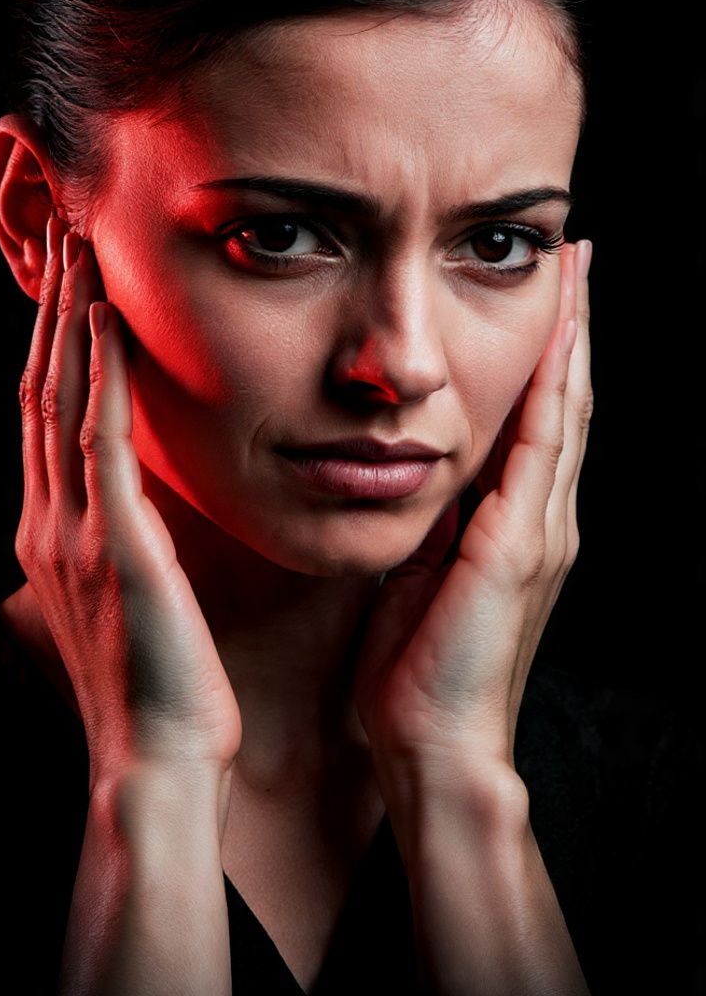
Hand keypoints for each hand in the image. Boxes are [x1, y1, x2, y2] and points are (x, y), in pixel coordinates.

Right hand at [15, 213, 242, 790]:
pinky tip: (106, 316)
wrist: (154, 764)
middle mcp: (49, 519)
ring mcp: (74, 529)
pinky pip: (101, 438)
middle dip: (50, 307)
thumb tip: (141, 497)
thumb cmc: (159, 689)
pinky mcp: (113, 543)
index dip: (52, 340)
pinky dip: (100, 371)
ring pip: (60, 396)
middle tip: (61, 232)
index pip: (45, 413)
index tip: (67, 278)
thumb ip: (122, 539)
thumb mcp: (127, 600)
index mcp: (53, 531)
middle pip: (40, 386)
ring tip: (79, 247)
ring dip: (68, 316)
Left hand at [353, 240, 591, 779]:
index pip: (538, 417)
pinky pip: (539, 452)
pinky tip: (556, 345)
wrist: (434, 742)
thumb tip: (417, 467)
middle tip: (577, 253)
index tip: (549, 291)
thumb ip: (435, 517)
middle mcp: (542, 518)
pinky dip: (551, 392)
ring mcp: (539, 531)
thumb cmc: (418, 667)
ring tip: (575, 272)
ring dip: (571, 338)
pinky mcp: (518, 546)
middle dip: (572, 323)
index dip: (548, 351)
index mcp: (516, 523)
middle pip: (567, 398)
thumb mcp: (421, 570)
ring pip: (564, 411)